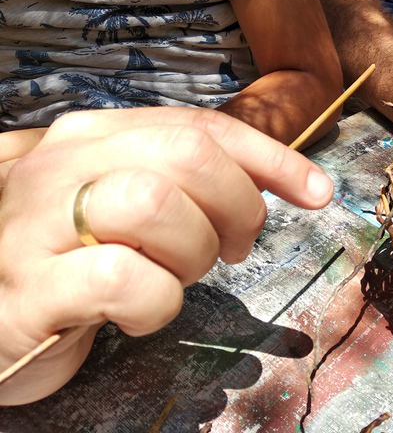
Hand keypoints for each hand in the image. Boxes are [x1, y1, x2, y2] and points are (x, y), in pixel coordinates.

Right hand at [0, 107, 333, 404]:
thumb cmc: (73, 258)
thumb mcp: (131, 205)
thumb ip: (191, 182)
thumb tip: (284, 182)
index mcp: (93, 136)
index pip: (200, 127)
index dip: (270, 158)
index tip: (316, 191)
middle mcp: (61, 164)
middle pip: (188, 156)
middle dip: (237, 207)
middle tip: (232, 248)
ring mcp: (36, 222)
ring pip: (154, 205)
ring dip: (190, 253)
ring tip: (173, 276)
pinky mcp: (29, 286)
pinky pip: (123, 278)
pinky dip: (155, 302)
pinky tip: (139, 312)